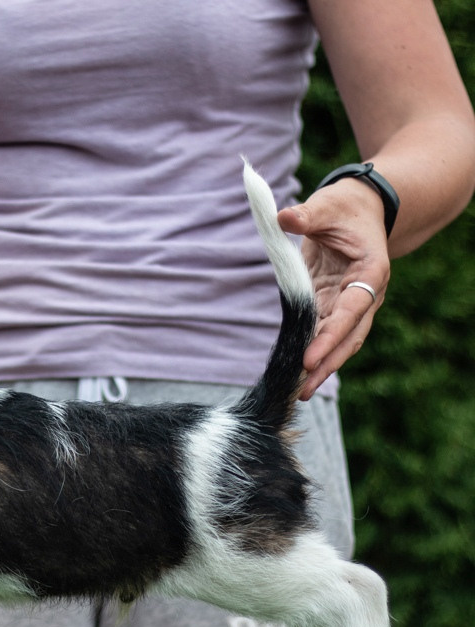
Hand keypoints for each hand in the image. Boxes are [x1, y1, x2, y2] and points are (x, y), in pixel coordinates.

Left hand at [277, 179, 390, 399]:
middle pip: (349, 336)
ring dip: (320, 366)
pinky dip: (313, 352)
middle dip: (327, 363)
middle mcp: (366, 294)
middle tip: (303, 388)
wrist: (359, 210)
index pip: (351, 311)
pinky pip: (325, 334)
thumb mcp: (328, 205)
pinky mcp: (335, 307)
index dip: (331, 336)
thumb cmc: (344, 207)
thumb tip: (284, 217)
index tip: (310, 359)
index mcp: (371, 272)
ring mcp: (351, 304)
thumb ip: (308, 214)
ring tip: (299, 391)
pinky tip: (297, 372)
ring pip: (339, 341)